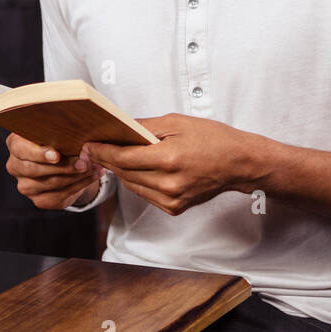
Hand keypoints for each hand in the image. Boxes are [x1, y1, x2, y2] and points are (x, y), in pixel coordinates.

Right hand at [5, 133, 104, 208]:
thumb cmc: (59, 138)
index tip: (57, 155)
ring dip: (77, 175)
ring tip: (95, 165)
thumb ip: (59, 129)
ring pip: (51, 183)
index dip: (39, 154)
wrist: (65, 160)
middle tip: (84, 161)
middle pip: (35, 169)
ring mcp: (26, 186)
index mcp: (16, 145)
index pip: (20, 150)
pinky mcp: (40, 200)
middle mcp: (15, 166)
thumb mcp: (56, 129)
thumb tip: (77, 128)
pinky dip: (81, 184)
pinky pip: (60, 195)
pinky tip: (94, 175)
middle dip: (63, 166)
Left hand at [83, 114, 254, 216]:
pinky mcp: (174, 208)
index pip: (122, 158)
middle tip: (99, 148)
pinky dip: (139, 182)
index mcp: (168, 159)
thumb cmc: (214, 139)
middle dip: (109, 160)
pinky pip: (146, 195)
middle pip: (124, 173)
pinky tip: (141, 169)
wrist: (238, 163)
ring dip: (122, 172)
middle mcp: (168, 183)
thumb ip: (146, 126)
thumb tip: (122, 127)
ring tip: (118, 157)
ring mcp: (172, 199)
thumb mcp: (178, 123)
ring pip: (132, 186)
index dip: (103, 151)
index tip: (92, 145)